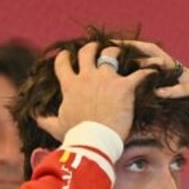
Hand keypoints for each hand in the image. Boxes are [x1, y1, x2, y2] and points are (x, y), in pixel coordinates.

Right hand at [36, 42, 154, 141]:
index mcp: (70, 85)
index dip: (65, 57)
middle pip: (87, 52)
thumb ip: (45, 119)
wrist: (95, 141)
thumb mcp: (56, 127)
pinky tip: (153, 71)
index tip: (67, 55)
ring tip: (122, 53)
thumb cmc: (76, 135)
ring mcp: (106, 79)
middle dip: (92, 48)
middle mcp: (87, 77)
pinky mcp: (124, 86)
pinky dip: (147, 71)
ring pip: (111, 54)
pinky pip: (139, 74)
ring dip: (116, 52)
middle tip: (96, 48)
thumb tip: (35, 116)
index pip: (63, 63)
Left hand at [125, 40, 188, 147]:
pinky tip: (160, 93)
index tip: (110, 52)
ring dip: (153, 66)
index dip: (130, 54)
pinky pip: (186, 89)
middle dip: (137, 50)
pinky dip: (172, 91)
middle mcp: (181, 75)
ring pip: (171, 67)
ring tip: (136, 67)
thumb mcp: (170, 120)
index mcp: (171, 79)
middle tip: (117, 49)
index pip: (149, 60)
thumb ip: (152, 114)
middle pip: (157, 55)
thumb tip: (128, 120)